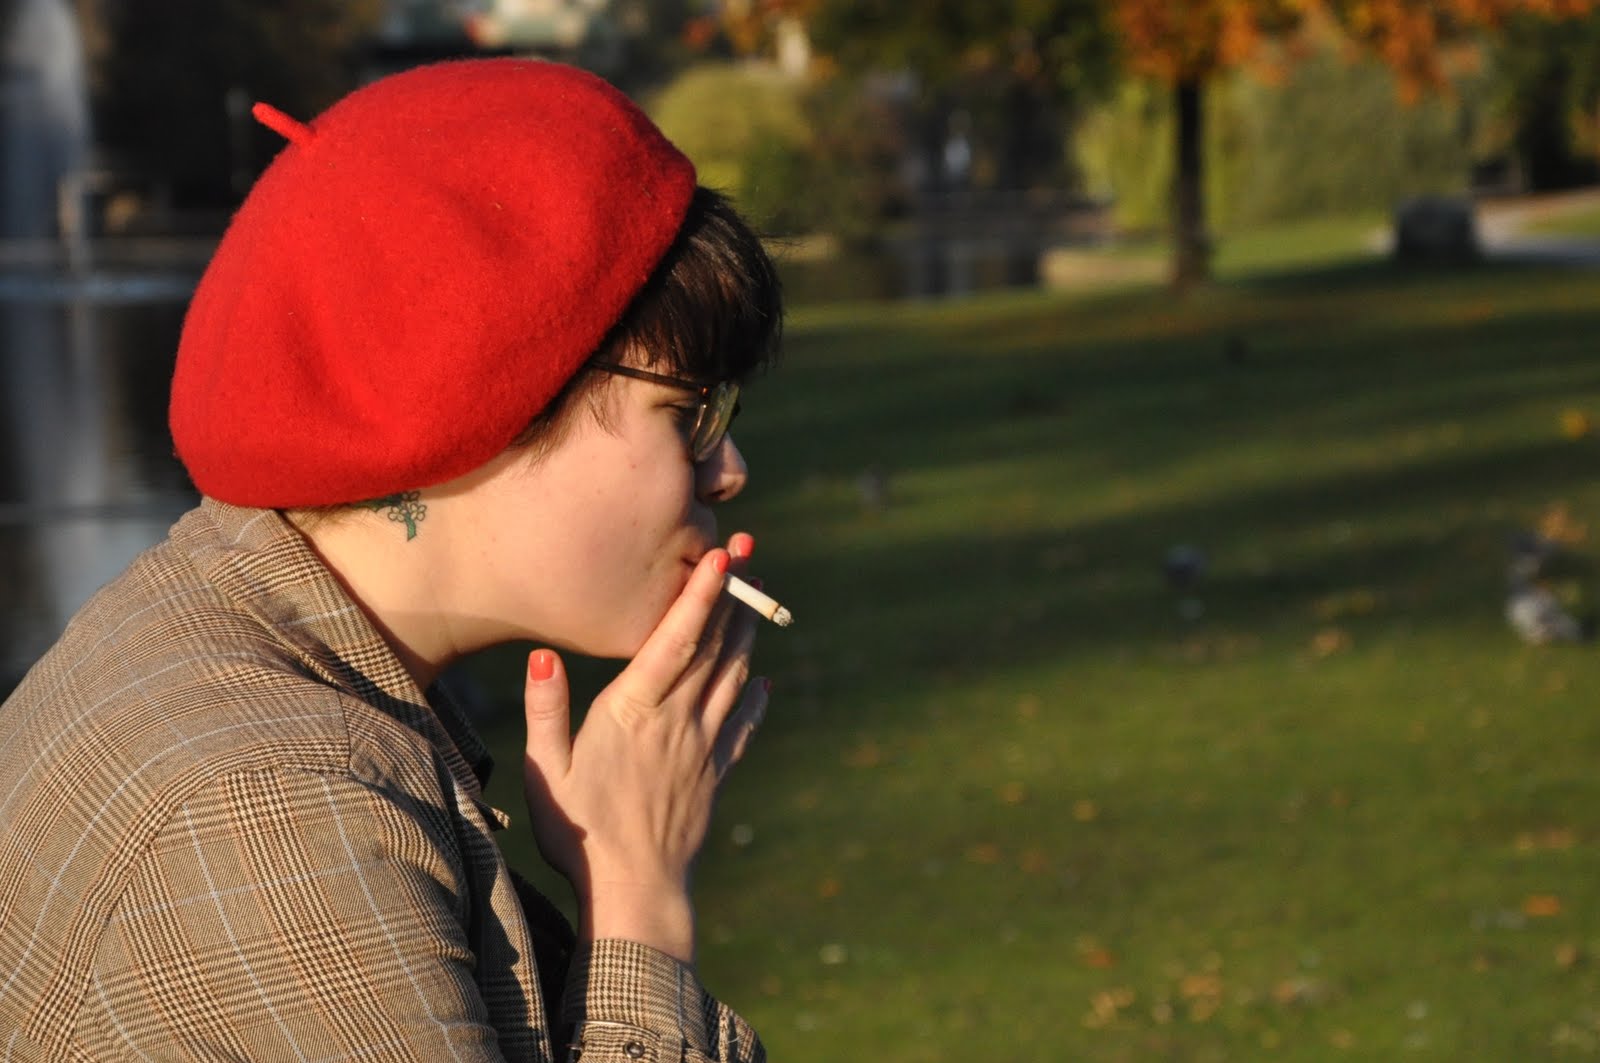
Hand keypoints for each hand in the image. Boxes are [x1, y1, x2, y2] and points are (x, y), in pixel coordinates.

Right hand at [521, 535, 769, 963]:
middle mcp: (677, 719)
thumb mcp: (547, 770)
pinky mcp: (716, 773)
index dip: (700, 595)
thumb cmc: (578, 831)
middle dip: (731, 594)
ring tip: (758, 594)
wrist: (635, 892)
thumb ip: (546, 709)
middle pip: (713, 645)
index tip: (720, 556)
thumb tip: (544, 653)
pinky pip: (744, 724)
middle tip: (747, 549)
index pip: (675, 639)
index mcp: (633, 710)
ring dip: (747, 632)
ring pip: (734, 675)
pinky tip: (764, 679)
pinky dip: (757, 696)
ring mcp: (703, 745)